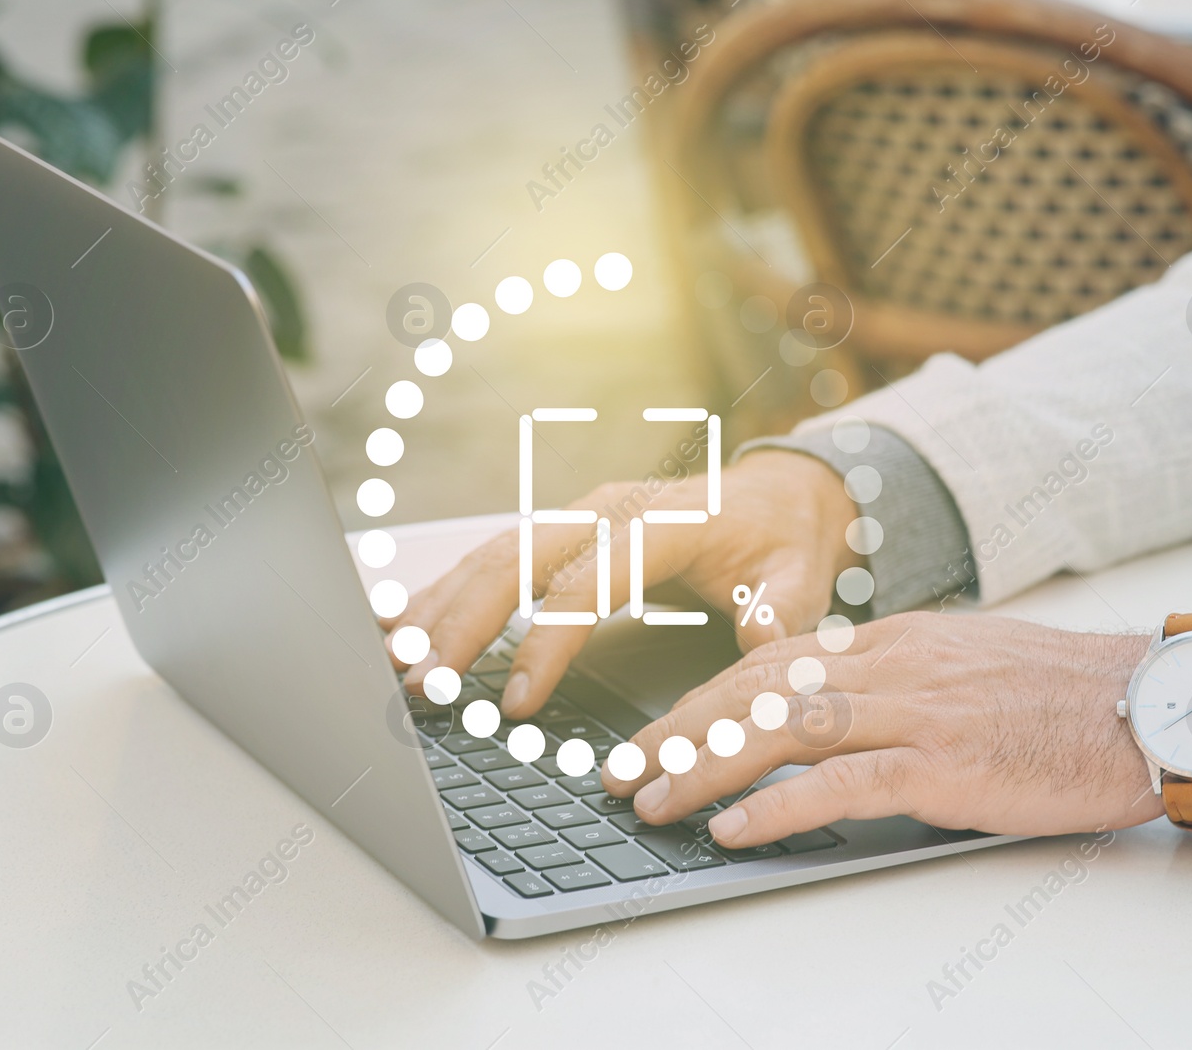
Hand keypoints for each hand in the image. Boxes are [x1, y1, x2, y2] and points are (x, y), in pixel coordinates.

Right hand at [385, 450, 857, 716]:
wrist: (784, 491)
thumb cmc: (784, 540)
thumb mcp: (799, 580)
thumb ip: (777, 620)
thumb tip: (760, 670)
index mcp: (664, 522)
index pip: (590, 580)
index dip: (549, 640)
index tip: (518, 700)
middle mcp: (610, 509)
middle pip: (519, 560)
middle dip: (464, 623)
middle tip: (423, 685)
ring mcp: (581, 515)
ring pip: (493, 556)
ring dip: (440, 608)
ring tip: (392, 660)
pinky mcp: (564, 531)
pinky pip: (495, 557)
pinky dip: (446, 590)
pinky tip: (403, 620)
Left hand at [600, 612, 1163, 847]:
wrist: (1148, 705)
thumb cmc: (1060, 696)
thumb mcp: (962, 668)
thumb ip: (895, 681)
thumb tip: (834, 710)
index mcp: (891, 642)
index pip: (771, 661)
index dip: (704, 697)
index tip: (660, 729)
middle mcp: (889, 665)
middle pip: (756, 688)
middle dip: (679, 728)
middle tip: (622, 768)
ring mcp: (914, 710)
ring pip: (782, 728)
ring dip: (706, 767)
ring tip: (654, 801)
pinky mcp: (943, 762)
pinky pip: (841, 783)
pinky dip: (778, 805)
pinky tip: (733, 828)